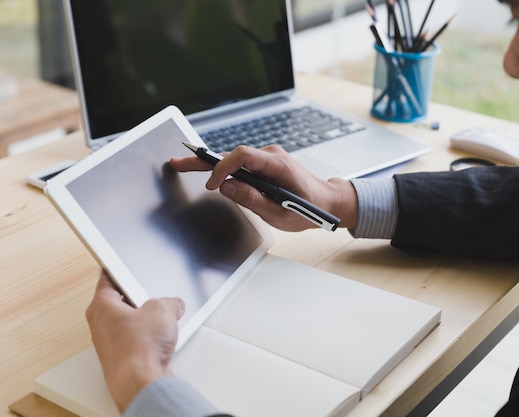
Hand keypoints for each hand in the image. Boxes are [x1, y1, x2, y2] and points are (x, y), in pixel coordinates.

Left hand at [85, 272, 184, 411]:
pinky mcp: (124, 357)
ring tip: (162, 322)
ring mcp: (111, 343)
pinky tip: (161, 340)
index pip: (107, 279)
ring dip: (147, 321)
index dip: (119, 270)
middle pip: (122, 302)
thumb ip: (169, 302)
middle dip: (141, 299)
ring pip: (132, 322)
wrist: (141, 381)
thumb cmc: (138, 349)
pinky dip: (149, 338)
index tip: (122, 265)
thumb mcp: (162, 309)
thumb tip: (173, 304)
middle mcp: (101, 325)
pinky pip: (138, 340)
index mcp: (101, 306)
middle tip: (155, 297)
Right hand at [170, 145, 357, 230]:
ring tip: (184, 167)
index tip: (212, 184)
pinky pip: (241, 164)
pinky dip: (223, 169)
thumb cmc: (309, 209)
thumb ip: (253, 200)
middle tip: (177, 163)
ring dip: (211, 165)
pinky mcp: (265, 165)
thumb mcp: (281, 213)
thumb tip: (227, 187)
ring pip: (234, 159)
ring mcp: (269, 158)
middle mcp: (272, 156)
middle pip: (232, 154)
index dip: (223, 168)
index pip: (243, 156)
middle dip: (204, 161)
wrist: (327, 201)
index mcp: (279, 165)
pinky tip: (207, 173)